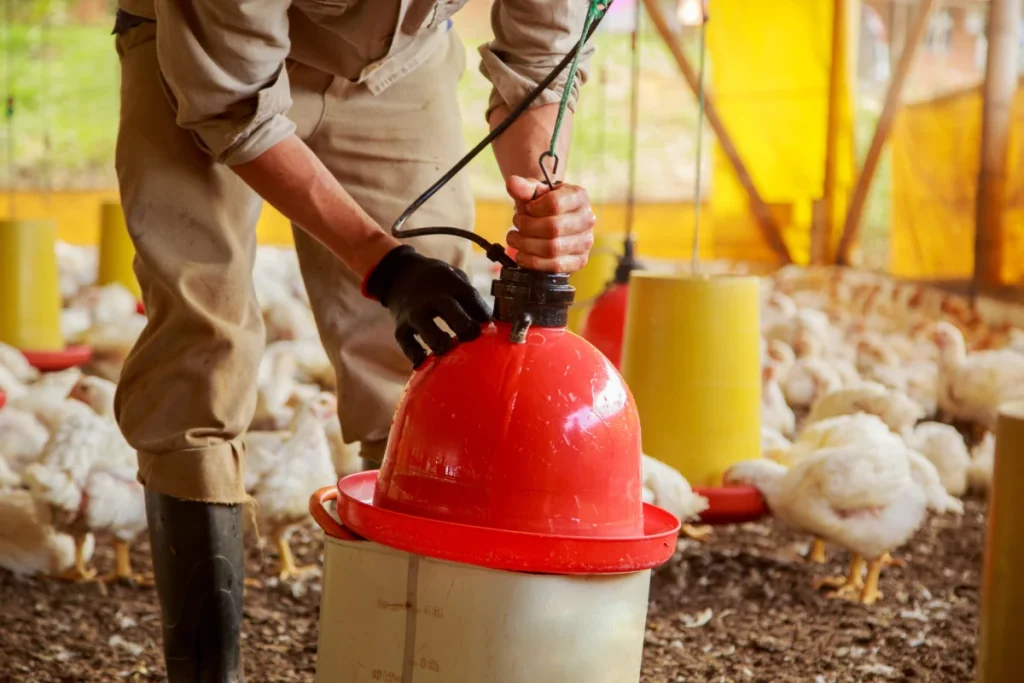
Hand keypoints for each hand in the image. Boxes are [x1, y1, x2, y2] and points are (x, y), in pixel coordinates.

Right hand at [364, 246, 491, 367]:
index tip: (489, 328)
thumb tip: (493, 325)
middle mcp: (432, 298)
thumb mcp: (456, 278)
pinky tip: (426, 361)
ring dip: (441, 343)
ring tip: (448, 348)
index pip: (472, 299)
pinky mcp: (400, 327)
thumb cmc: (437, 282)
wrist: (399, 274)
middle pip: (450, 311)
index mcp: (450, 284)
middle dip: (466, 328)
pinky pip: (408, 345)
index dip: (483, 316)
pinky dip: (417, 355)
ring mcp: (415, 313)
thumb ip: (472, 299)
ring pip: (427, 330)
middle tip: (472, 337)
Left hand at [505, 176, 595, 272]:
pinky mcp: (579, 260)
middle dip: (527, 227)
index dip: (533, 208)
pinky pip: (555, 266)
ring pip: (552, 249)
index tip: (527, 209)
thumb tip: (512, 183)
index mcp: (579, 197)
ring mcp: (585, 242)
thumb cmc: (543, 204)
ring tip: (515, 238)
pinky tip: (522, 254)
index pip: (554, 204)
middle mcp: (587, 219)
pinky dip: (533, 262)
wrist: (553, 219)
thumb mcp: (534, 192)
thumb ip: (524, 187)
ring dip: (526, 245)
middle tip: (517, 224)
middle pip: (552, 228)